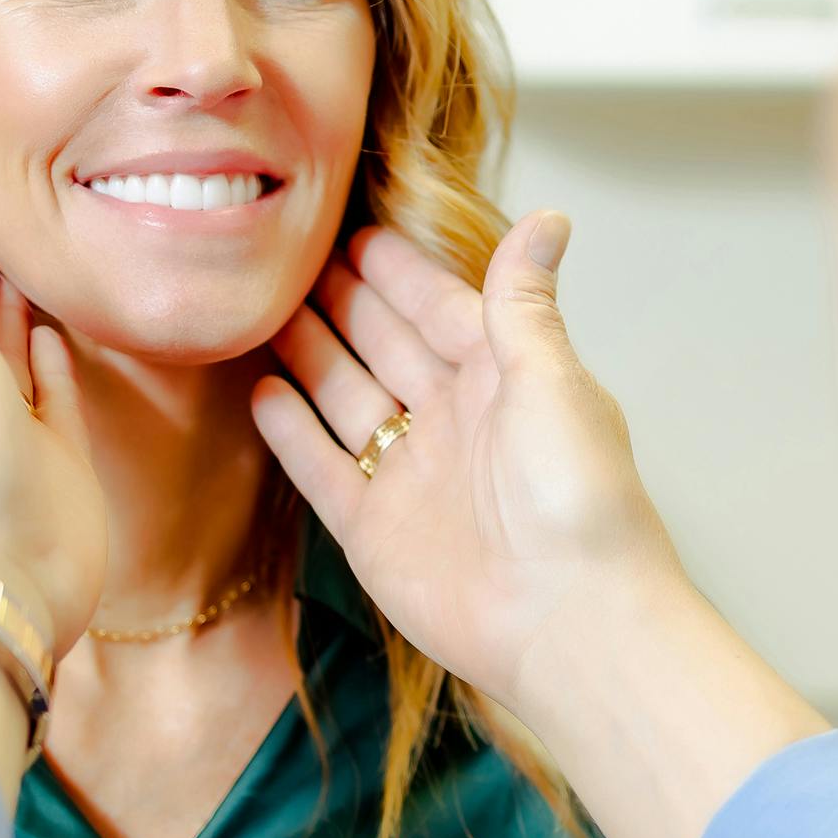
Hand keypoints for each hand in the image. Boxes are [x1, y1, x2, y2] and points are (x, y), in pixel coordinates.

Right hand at [252, 211, 685, 717]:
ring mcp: (409, 475)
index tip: (351, 230)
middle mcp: (452, 421)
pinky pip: (323, 468)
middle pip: (385, 347)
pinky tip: (262, 393)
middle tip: (287, 261)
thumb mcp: (550, 382)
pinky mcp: (373, 529)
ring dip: (310, 356)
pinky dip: (293, 432)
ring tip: (263, 314)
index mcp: (501, 379)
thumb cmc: (576, 498)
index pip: (437, 309)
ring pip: (347, 399)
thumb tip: (550, 217)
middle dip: (343, 303)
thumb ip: (524, 303)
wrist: (565, 621)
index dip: (396, 273)